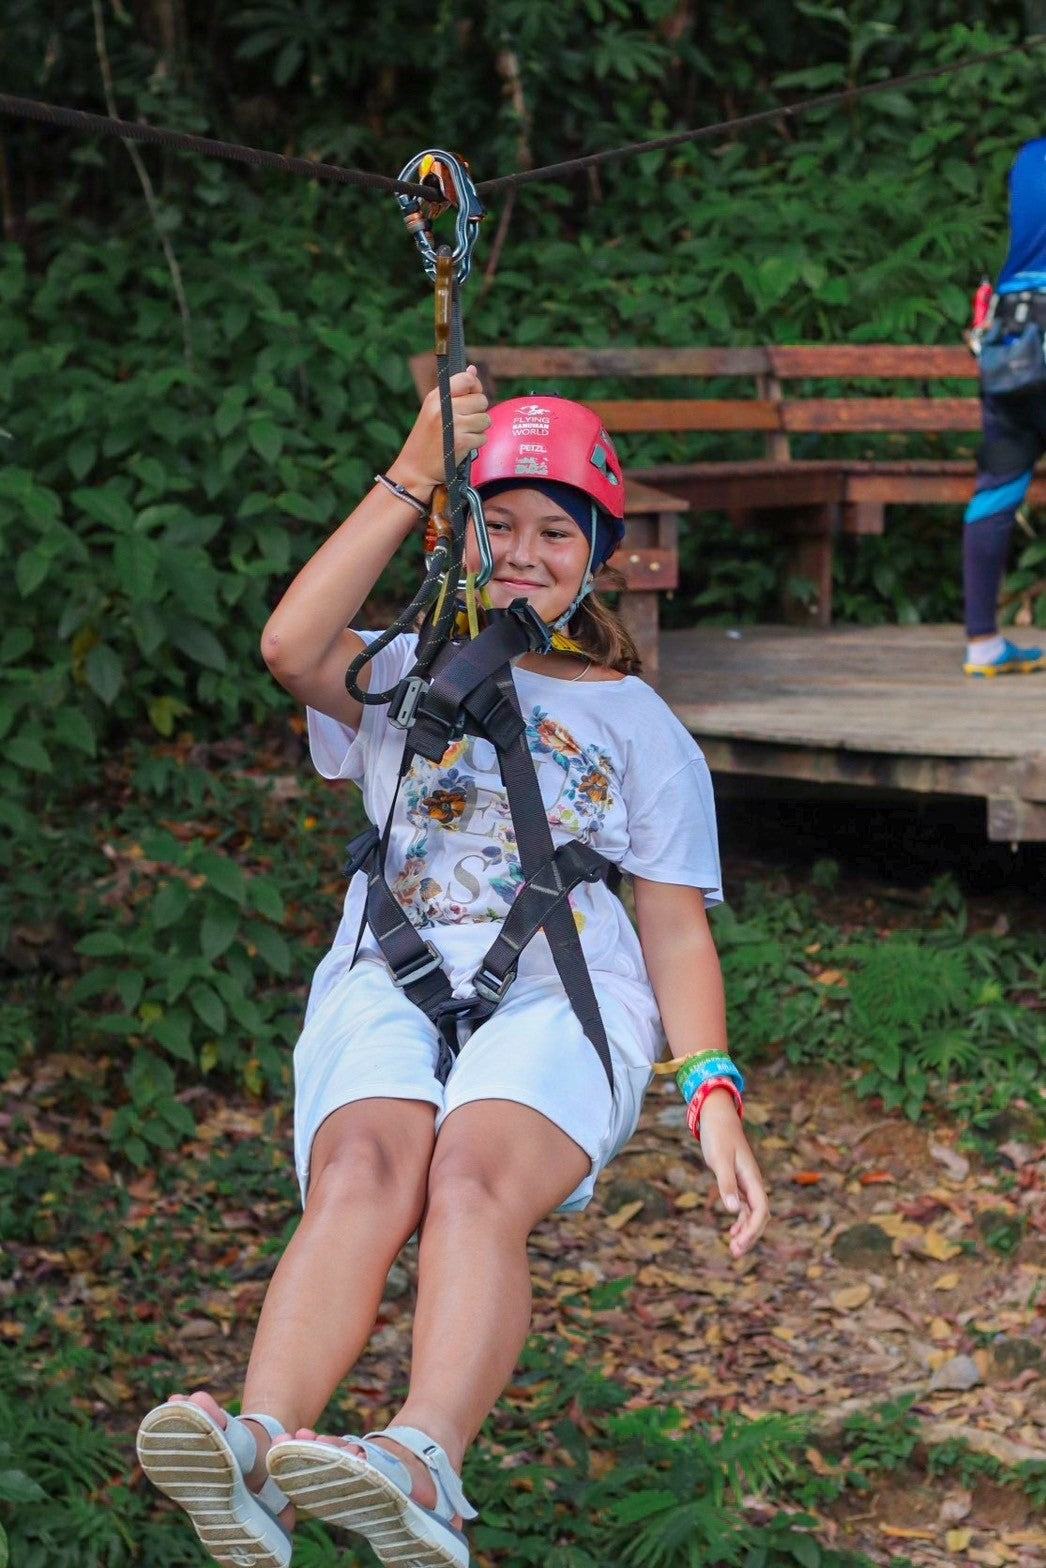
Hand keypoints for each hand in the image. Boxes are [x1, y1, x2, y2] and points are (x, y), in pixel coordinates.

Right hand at [388, 366, 490, 494]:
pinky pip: (483, 438)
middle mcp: (445, 408)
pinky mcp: (462, 443)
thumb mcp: (433, 410)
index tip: (471, 396)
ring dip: (478, 429)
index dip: (475, 387)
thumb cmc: (426, 438)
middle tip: (464, 422)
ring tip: (463, 434)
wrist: (415, 468)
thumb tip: (472, 369)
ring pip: (485, 419)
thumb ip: (455, 392)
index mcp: (436, 396)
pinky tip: (463, 446)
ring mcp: (454, 426)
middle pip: (481, 400)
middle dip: (477, 412)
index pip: (467, 379)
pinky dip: (476, 443)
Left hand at [696, 1090, 768, 1258]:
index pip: (761, 1210)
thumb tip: (733, 1210)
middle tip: (735, 1252)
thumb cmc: (718, 1136)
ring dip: (745, 1231)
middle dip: (750, 1236)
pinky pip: (744, 1206)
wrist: (717, 1116)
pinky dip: (740, 1220)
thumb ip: (726, 1184)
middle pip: (759, 1216)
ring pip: (752, 1213)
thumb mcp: (720, 1160)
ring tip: (733, 1248)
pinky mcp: (738, 1180)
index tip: (739, 1243)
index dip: (753, 1229)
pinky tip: (732, 1231)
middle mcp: (753, 1182)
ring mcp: (746, 1182)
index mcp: (752, 1178)